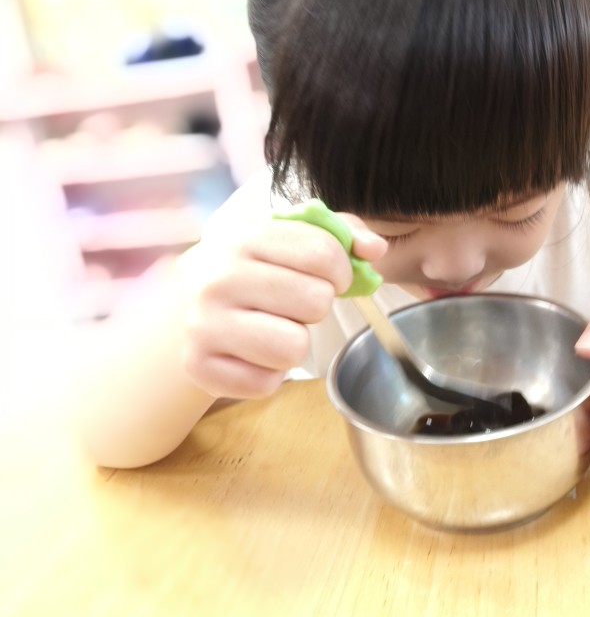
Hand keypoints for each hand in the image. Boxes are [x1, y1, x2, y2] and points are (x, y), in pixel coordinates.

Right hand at [179, 187, 386, 399]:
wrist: (187, 309)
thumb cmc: (255, 272)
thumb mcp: (291, 240)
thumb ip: (340, 233)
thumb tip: (375, 249)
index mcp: (244, 239)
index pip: (323, 253)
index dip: (340, 270)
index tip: (328, 276)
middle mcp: (218, 279)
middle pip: (316, 300)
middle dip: (315, 306)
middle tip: (293, 304)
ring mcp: (204, 324)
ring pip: (294, 347)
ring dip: (294, 342)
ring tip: (274, 328)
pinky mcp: (199, 366)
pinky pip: (267, 384)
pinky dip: (269, 374)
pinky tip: (253, 354)